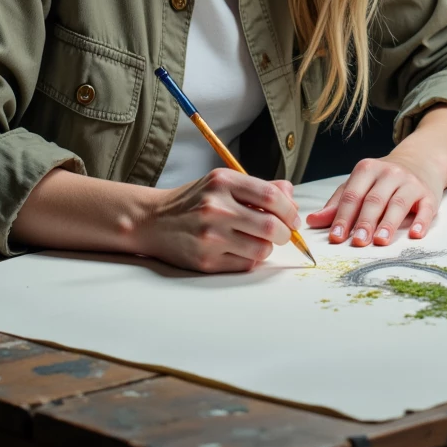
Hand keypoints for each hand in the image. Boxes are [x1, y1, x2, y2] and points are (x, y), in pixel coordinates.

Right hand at [139, 169, 299, 272]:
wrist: (153, 220)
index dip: (289, 209)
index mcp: (222, 181)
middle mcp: (216, 207)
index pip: (270, 196)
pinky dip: (251, 259)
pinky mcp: (206, 260)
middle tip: (284, 233)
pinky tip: (241, 249)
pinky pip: (245, 264)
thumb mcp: (222, 182)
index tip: (293, 217)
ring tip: (258, 241)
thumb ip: (258, 187)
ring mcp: (210, 236)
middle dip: (286, 233)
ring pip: (261, 249)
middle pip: (271, 226)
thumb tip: (290, 196)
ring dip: (268, 248)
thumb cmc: (194, 200)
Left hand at [306, 152, 445, 246]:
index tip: (336, 237)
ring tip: (380, 241)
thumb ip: (338, 203)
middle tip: (358, 241)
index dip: (343, 216)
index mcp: (366, 169)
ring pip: (398, 203)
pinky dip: (420, 221)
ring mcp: (410, 182)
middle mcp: (388, 173)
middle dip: (365, 221)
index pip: (352, 194)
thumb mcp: (359, 184)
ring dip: (388, 223)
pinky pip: (425, 208)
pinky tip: (415, 234)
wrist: (420, 161)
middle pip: (374, 199)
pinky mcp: (428, 194)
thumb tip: (312, 220)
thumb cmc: (383, 179)